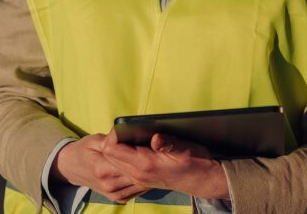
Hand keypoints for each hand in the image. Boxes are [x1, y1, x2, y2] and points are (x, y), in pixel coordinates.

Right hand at [50, 134, 150, 202]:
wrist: (71, 168)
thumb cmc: (84, 150)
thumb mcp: (95, 140)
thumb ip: (111, 139)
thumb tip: (126, 133)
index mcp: (103, 168)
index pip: (129, 162)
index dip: (142, 154)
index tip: (153, 146)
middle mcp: (109, 184)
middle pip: (137, 174)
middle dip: (148, 165)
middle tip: (159, 154)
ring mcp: (112, 193)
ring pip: (139, 184)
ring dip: (148, 174)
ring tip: (157, 162)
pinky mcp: (116, 198)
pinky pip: (136, 191)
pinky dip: (144, 182)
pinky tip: (149, 172)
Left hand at [100, 129, 229, 199]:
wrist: (200, 180)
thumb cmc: (193, 161)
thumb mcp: (183, 148)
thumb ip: (168, 143)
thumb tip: (156, 137)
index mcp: (144, 164)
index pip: (111, 149)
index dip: (113, 134)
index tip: (124, 126)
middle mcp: (136, 174)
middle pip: (106, 157)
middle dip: (108, 141)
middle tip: (121, 130)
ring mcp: (136, 179)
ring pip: (109, 164)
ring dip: (110, 151)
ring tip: (120, 138)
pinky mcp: (139, 179)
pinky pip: (117, 171)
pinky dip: (116, 160)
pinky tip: (125, 151)